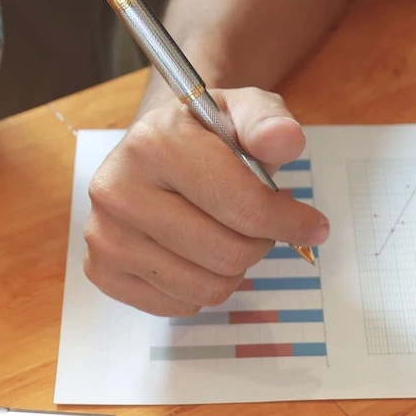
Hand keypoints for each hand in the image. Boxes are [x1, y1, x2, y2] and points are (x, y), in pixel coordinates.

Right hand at [83, 88, 329, 314]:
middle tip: (259, 226)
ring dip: (234, 270)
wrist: (154, 150)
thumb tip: (287, 140)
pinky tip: (195, 254)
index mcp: (154, 143)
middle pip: (228, 255)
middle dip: (259, 244)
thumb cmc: (204, 135)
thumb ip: (268, 122)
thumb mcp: (242, 110)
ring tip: (226, 236)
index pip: (243, 206)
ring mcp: (105, 236)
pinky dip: (201, 287)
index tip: (313, 226)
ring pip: (207, 288)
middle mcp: (118, 191)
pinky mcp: (102, 272)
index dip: (290, 222)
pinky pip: (180, 305)